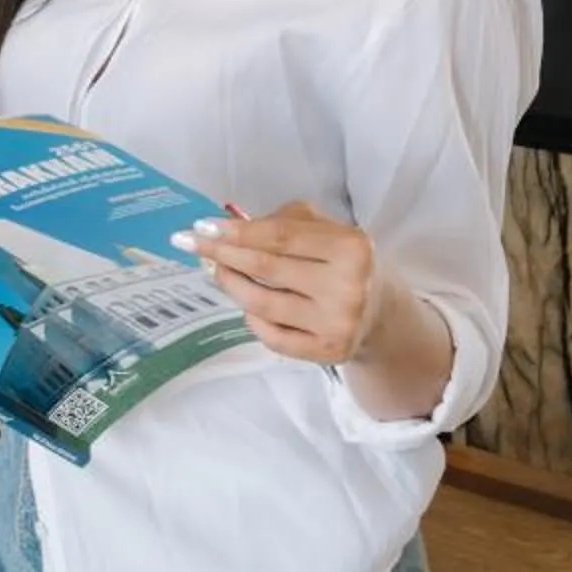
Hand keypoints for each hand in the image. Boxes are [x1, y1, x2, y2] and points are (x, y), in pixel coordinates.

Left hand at [180, 200, 397, 365]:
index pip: (280, 236)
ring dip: (231, 284)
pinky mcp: (328, 351)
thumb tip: (228, 224)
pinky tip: (247, 306)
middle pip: (267, 266)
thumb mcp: (326, 229)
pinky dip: (252, 318)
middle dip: (224, 253)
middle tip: (192, 244)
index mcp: (351, 246)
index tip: (202, 226)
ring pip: (263, 303)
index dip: (238, 231)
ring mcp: (338, 322)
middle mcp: (348, 285)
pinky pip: (273, 335)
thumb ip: (285, 220)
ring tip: (218, 271)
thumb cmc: (342, 262)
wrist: (379, 312)